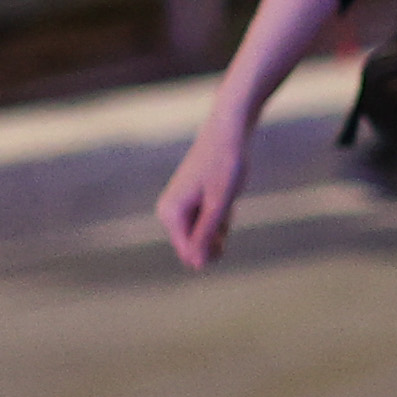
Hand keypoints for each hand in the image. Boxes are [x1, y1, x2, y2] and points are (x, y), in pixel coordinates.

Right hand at [155, 113, 252, 268]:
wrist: (228, 131)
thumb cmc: (225, 165)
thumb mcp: (220, 203)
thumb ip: (207, 234)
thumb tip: (197, 266)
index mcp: (170, 214)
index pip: (190, 253)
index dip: (214, 248)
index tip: (223, 219)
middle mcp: (168, 213)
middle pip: (197, 247)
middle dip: (218, 235)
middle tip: (225, 205)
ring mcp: (179, 208)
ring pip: (206, 235)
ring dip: (222, 223)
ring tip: (223, 194)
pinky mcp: (191, 203)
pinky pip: (211, 223)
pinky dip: (223, 213)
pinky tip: (222, 190)